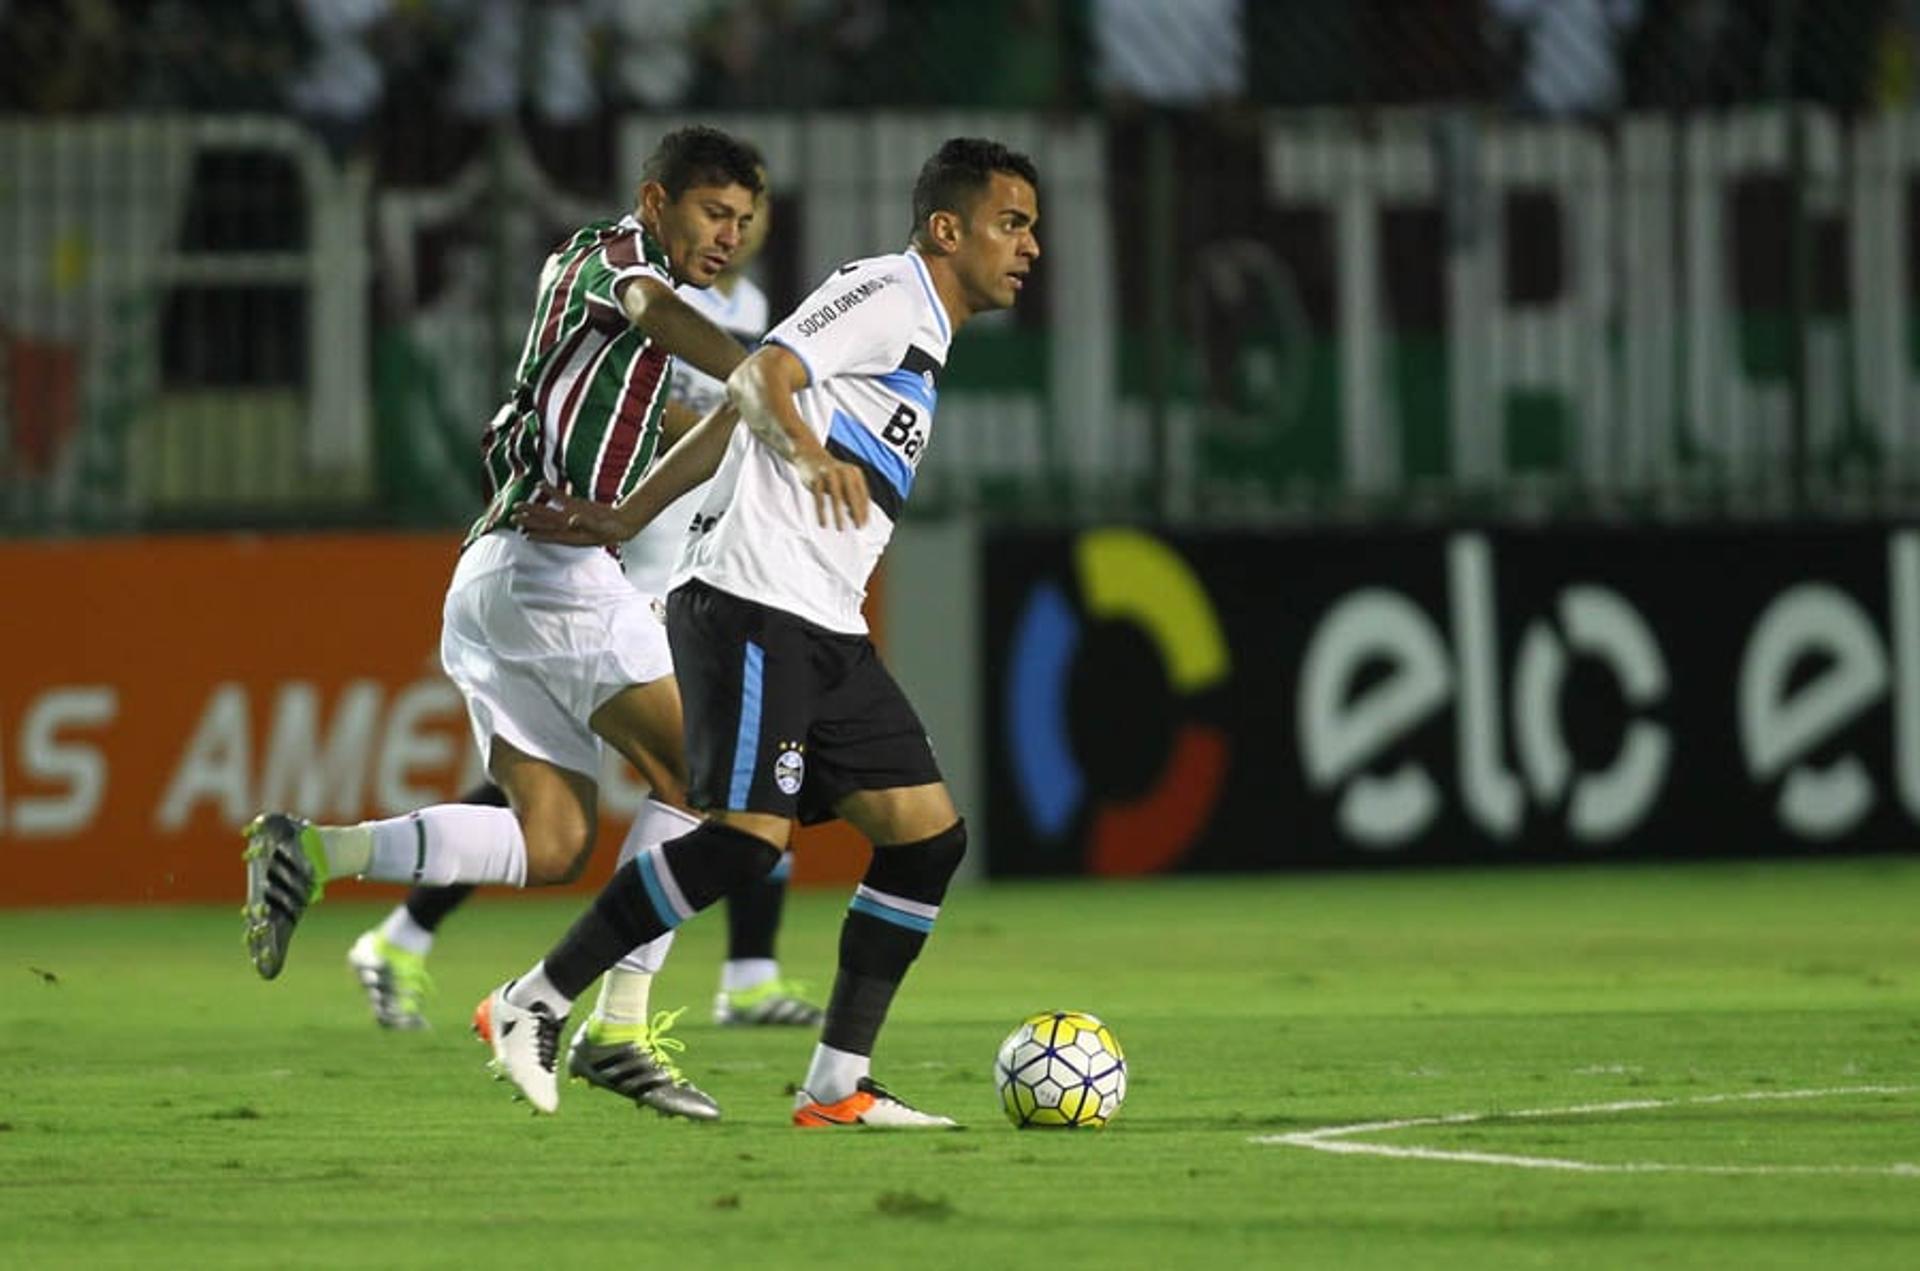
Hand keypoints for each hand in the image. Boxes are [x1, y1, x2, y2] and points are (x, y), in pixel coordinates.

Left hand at [511, 484, 631, 545]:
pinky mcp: (576, 505)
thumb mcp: (600, 528)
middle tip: (512, 517)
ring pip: (548, 512)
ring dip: (533, 508)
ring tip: (518, 505)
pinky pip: (560, 497)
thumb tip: (571, 520)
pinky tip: (539, 483)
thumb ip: (585, 523)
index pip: (551, 534)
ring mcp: (570, 515)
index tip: (524, 533)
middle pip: (544, 523)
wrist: (621, 523)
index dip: (537, 534)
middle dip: (528, 520)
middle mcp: (567, 526)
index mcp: (572, 534)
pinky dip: (550, 490)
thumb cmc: (612, 530)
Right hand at [794, 451, 869, 529]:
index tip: (864, 524)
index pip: (863, 494)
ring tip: (840, 528)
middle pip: (852, 495)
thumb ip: (851, 496)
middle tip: (858, 527)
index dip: (865, 510)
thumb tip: (855, 517)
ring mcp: (829, 473)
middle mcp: (844, 471)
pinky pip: (819, 498)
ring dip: (839, 514)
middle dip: (856, 512)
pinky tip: (823, 523)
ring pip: (836, 497)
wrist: (809, 454)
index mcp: (854, 473)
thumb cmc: (830, 473)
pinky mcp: (815, 478)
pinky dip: (822, 512)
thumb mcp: (844, 481)